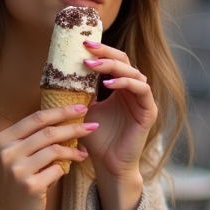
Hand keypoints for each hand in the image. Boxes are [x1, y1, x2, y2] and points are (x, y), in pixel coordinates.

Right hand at [0, 105, 95, 209]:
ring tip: (84, 153)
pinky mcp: (30, 186)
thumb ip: (34, 139)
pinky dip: (65, 168)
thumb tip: (68, 120)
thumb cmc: (17, 181)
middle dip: (74, 127)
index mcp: (3, 139)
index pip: (36, 118)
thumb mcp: (17, 156)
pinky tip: (67, 170)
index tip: (81, 108)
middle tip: (92, 126)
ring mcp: (17, 170)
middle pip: (48, 132)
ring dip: (74, 150)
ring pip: (55, 150)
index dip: (60, 111)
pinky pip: (57, 170)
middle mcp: (7, 152)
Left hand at [80, 40, 155, 209]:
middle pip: (125, 62)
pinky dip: (126, 83)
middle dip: (106, 53)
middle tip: (87, 48)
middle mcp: (134, 91)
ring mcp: (143, 100)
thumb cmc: (96, 140)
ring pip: (134, 73)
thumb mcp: (83, 111)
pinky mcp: (149, 111)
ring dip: (114, 67)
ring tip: (93, 66)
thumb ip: (79, 93)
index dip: (101, 52)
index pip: (114, 62)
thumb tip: (60, 74)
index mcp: (120, 88)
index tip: (81, 44)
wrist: (108, 165)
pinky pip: (141, 89)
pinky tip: (108, 84)